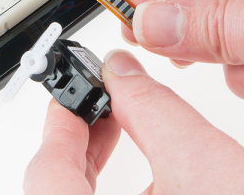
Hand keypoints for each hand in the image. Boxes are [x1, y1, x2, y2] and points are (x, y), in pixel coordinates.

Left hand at [24, 50, 243, 193]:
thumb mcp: (206, 167)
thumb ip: (152, 108)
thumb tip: (120, 71)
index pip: (46, 175)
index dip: (58, 127)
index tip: (72, 99)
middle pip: (58, 192)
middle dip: (80, 146)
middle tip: (99, 110)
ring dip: (97, 173)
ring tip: (122, 131)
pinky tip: (155, 183)